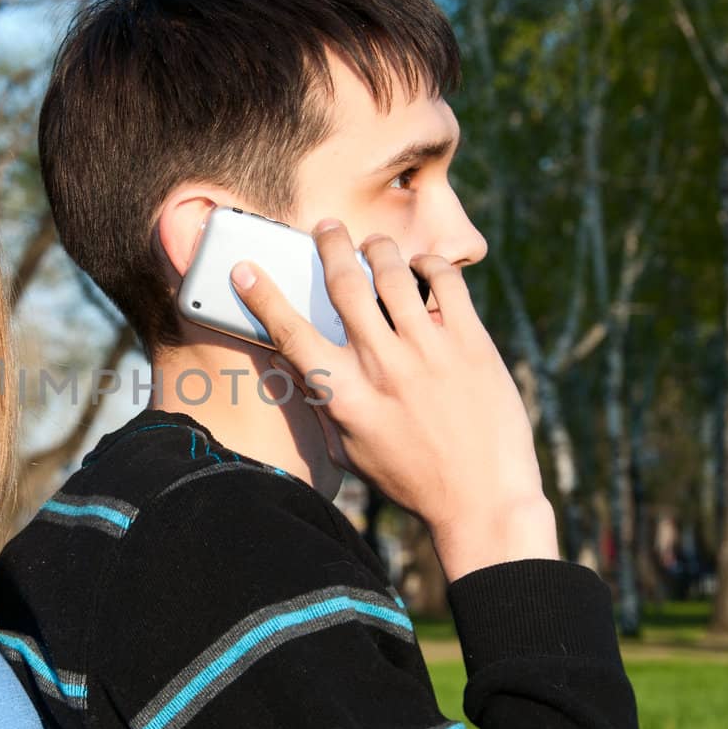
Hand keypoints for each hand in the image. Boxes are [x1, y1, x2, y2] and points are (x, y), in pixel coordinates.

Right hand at [231, 220, 557, 580]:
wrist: (483, 501)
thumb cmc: (411, 480)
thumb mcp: (350, 450)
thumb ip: (327, 405)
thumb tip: (303, 367)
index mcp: (345, 394)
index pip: (290, 333)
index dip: (262, 296)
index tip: (244, 269)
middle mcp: (381, 365)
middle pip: (344, 283)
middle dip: (329, 244)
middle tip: (326, 227)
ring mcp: (428, 350)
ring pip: (393, 271)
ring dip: (378, 248)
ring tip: (373, 245)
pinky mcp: (471, 342)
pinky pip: (446, 281)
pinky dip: (429, 264)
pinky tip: (423, 268)